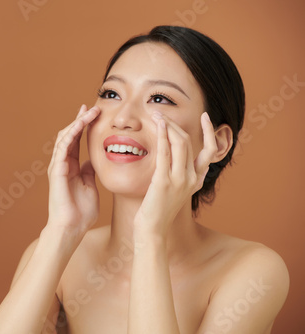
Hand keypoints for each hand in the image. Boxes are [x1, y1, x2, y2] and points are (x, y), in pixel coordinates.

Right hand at [46, 104, 100, 236]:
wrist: (71, 228)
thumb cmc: (81, 212)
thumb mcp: (91, 186)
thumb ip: (90, 172)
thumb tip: (94, 160)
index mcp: (72, 166)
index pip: (77, 141)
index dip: (84, 126)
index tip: (93, 113)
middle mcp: (63, 163)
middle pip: (70, 135)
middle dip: (80, 119)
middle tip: (91, 107)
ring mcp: (58, 166)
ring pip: (65, 137)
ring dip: (77, 123)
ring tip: (89, 111)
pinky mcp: (56, 170)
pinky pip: (63, 147)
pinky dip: (71, 134)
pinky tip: (80, 124)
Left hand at [134, 112, 216, 235]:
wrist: (152, 230)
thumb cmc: (157, 210)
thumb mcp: (172, 190)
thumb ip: (175, 174)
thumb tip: (169, 156)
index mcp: (196, 180)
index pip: (210, 151)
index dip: (210, 132)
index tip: (206, 117)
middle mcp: (192, 179)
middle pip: (189, 142)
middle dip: (176, 124)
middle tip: (161, 112)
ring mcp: (180, 180)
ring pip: (180, 143)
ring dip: (168, 125)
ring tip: (156, 115)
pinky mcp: (164, 182)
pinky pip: (165, 153)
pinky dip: (163, 136)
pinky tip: (158, 125)